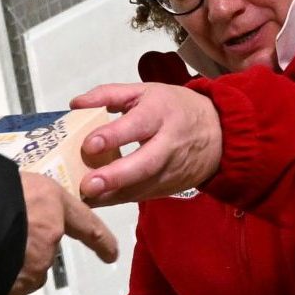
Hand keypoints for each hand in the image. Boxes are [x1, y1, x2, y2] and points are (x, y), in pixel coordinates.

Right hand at [0, 172, 118, 294]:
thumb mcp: (1, 180)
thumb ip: (16, 197)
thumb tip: (5, 202)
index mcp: (50, 204)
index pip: (85, 223)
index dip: (101, 240)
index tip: (111, 254)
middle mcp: (48, 238)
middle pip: (43, 251)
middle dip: (24, 249)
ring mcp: (31, 267)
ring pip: (24, 273)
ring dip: (7, 266)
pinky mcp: (12, 289)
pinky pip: (6, 291)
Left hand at [70, 82, 223, 205]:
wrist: (219, 134)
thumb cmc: (174, 109)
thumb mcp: (144, 92)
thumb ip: (108, 94)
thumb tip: (74, 104)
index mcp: (160, 113)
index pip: (138, 124)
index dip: (114, 136)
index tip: (89, 144)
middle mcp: (168, 144)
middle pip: (145, 163)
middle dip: (116, 176)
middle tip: (88, 185)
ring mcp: (171, 170)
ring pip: (142, 187)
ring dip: (112, 195)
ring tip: (84, 199)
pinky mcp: (168, 188)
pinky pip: (141, 196)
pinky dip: (117, 200)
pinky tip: (95, 202)